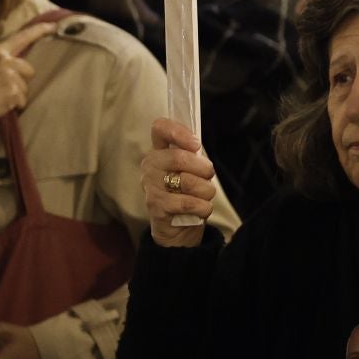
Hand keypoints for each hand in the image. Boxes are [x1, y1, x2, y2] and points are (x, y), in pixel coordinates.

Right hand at [0, 18, 57, 144]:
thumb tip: (18, 59)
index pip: (22, 37)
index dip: (39, 31)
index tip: (53, 26)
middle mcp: (5, 60)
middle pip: (29, 70)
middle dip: (20, 81)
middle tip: (0, 90)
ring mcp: (10, 76)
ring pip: (26, 87)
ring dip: (16, 95)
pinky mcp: (13, 92)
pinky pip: (23, 101)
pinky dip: (14, 106)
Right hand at [141, 118, 219, 245]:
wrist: (177, 230)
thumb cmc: (186, 194)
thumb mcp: (190, 170)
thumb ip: (192, 155)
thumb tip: (196, 146)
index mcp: (159, 152)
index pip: (160, 128)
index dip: (179, 132)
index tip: (196, 145)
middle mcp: (150, 167)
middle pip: (179, 157)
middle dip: (204, 168)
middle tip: (208, 176)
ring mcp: (151, 187)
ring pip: (189, 182)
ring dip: (206, 190)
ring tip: (203, 196)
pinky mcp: (157, 207)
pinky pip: (190, 203)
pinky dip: (203, 207)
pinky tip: (201, 210)